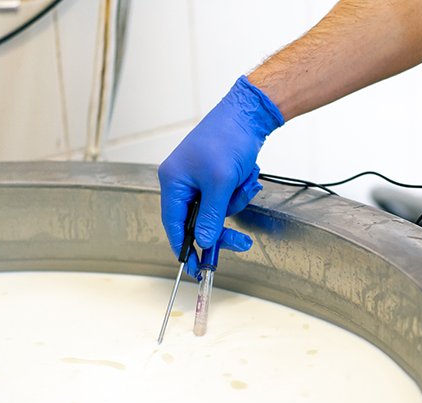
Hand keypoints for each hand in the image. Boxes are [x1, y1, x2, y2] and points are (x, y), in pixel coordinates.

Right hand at [159, 76, 283, 274]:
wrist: (249, 114)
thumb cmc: (228, 140)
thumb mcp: (220, 183)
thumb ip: (210, 216)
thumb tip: (203, 242)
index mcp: (173, 182)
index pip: (174, 225)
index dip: (186, 249)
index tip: (198, 270)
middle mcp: (182, 182)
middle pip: (198, 222)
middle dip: (222, 227)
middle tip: (241, 242)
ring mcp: (199, 179)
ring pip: (218, 210)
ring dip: (236, 200)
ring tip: (245, 180)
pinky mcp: (216, 176)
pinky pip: (228, 197)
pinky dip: (241, 190)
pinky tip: (247, 174)